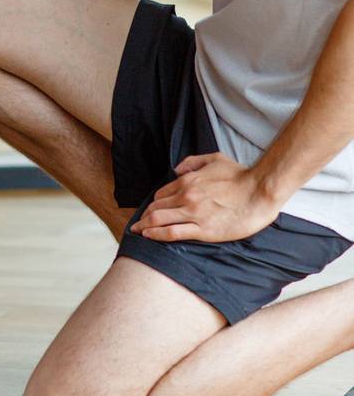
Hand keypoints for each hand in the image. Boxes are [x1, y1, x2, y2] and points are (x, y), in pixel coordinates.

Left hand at [130, 153, 280, 243]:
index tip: (149, 211)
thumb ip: (192, 162)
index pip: (161, 194)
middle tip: (137, 225)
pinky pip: (173, 233)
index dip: (153, 204)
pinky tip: (149, 237)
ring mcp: (193, 214)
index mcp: (188, 181)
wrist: (260, 191)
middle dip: (144, 217)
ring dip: (145, 227)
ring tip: (138, 232)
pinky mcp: (203, 230)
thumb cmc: (240, 175)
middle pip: (156, 208)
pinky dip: (157, 235)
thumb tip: (177, 170)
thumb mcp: (214, 159)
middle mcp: (186, 197)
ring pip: (159, 220)